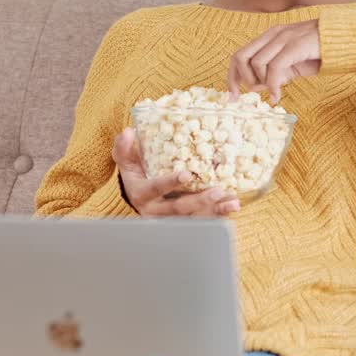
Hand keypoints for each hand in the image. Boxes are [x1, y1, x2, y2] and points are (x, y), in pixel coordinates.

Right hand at [112, 128, 240, 216]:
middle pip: (178, 209)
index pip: (156, 188)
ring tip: (231, 203)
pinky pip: (201, 222)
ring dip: (214, 211)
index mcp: (142, 194)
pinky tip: (231, 208)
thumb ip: (124, 148)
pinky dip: (217, 216)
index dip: (170, 183)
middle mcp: (155, 211)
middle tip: (217, 191)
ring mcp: (170, 220)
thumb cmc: (135, 175)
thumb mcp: (126, 162)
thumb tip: (128, 132)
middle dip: (199, 201)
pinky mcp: (183, 224)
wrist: (138, 199)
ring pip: (193, 218)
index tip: (187, 175)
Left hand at [228, 19, 320, 102]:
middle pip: (241, 57)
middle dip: (240, 80)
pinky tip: (277, 95)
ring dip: (261, 83)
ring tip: (273, 92)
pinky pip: (275, 67)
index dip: (232, 76)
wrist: (344, 39)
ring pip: (256, 63)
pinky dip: (272, 85)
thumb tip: (265, 87)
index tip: (233, 95)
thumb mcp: (294, 64)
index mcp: (269, 37)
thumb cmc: (320, 51)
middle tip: (250, 95)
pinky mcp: (295, 45)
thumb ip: (279, 72)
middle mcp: (272, 35)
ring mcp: (283, 38)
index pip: (239, 54)